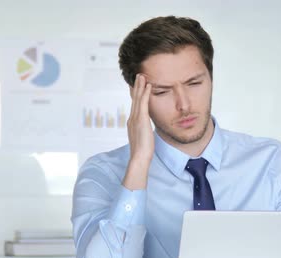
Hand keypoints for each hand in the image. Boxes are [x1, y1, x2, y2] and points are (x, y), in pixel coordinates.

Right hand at [123, 74, 153, 189]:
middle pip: (134, 99)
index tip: (137, 86)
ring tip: (142, 76)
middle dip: (136, 87)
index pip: (134, 105)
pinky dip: (145, 93)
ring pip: (137, 98)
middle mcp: (132, 118)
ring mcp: (136, 118)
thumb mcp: (143, 138)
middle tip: (138, 76)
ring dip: (140, 86)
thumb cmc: (143, 152)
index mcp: (132, 122)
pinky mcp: (141, 119)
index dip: (135, 95)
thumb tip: (146, 131)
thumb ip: (143, 132)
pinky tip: (148, 85)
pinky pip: (144, 103)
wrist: (139, 157)